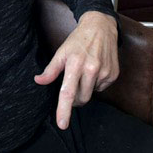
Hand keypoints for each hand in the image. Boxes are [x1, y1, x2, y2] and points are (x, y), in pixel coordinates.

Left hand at [34, 11, 119, 129]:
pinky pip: (101, 88)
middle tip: (72, 83)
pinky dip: (95, 83)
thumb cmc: (78, 40)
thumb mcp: (61, 52)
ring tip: (84, 70)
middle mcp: (91, 69)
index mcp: (75, 64)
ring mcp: (104, 72)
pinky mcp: (114, 74)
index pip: (68, 92)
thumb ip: (51, 69)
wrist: (100, 27)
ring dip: (85, 88)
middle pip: (81, 98)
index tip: (62, 124)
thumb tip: (38, 81)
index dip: (64, 109)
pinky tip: (95, 69)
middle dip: (75, 99)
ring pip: (91, 93)